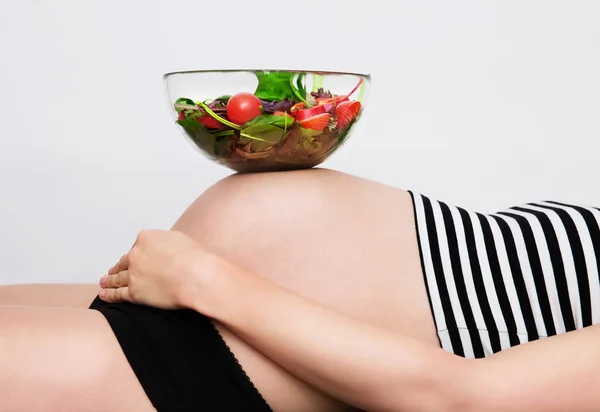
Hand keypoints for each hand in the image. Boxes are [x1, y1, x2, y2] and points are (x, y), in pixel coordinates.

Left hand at [98, 230, 219, 309]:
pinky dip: (109, 295)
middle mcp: (136, 254)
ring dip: (109, 280)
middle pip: (125, 261)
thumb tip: (166, 248)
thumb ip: (167, 242)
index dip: (137, 253)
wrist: (197, 276)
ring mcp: (133, 274)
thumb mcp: (181, 239)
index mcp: (146, 238)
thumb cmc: (195, 258)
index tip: (136, 258)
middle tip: (112, 270)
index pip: (138, 245)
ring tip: (104, 282)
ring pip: (117, 278)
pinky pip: (118, 294)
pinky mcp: (134, 293)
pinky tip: (104, 294)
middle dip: (118, 266)